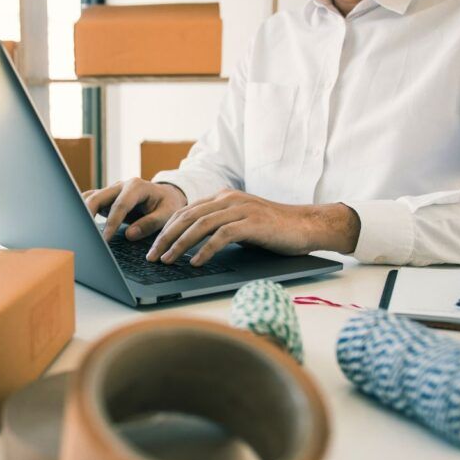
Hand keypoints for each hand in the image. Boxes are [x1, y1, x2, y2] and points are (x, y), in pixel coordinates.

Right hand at [83, 178, 187, 240]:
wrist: (165, 195)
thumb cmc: (167, 205)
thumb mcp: (167, 214)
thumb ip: (150, 223)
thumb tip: (130, 234)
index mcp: (137, 187)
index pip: (120, 205)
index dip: (112, 223)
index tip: (105, 239)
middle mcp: (121, 186)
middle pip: (98, 197)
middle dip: (88, 214)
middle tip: (84, 233)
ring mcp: (111, 191)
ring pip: (90, 197)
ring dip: (81, 211)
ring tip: (75, 229)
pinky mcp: (106, 198)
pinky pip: (90, 201)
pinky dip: (82, 211)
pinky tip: (77, 224)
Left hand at [146, 189, 360, 265]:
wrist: (307, 225)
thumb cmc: (274, 229)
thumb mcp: (241, 223)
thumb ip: (220, 226)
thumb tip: (193, 245)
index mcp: (223, 197)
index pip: (186, 211)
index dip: (166, 228)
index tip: (153, 245)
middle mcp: (228, 199)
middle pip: (187, 217)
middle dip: (165, 237)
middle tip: (152, 255)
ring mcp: (240, 209)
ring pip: (200, 225)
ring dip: (179, 244)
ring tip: (167, 260)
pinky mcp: (252, 223)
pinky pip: (222, 236)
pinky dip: (205, 250)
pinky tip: (195, 262)